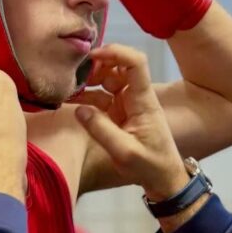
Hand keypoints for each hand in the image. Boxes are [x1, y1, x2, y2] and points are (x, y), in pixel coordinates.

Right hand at [72, 45, 189, 199]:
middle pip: (118, 68)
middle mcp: (136, 97)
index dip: (116, 52)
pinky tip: (71, 100)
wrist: (163, 180)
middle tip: (73, 76)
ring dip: (89, 81)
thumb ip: (102, 131)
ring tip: (68, 87)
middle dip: (96, 66)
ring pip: (107, 81)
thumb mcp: (125, 152)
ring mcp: (127, 104)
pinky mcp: (118, 114)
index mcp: (143, 100)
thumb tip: (78, 108)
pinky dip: (86, 97)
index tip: (92, 57)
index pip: (136, 63)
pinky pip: (101, 98)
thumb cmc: (150, 165)